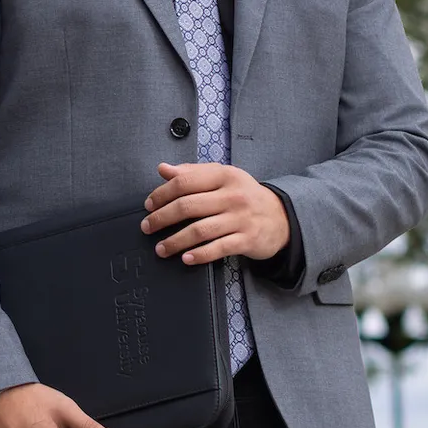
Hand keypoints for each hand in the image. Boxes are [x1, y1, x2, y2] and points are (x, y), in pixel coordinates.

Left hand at [141, 163, 289, 263]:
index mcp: (224, 175)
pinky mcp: (247, 239)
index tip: (148, 205)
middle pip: (188, 206)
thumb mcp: (222, 177)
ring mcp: (240, 218)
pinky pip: (218, 248)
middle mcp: (232, 195)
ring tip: (160, 249)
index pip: (185, 181)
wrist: (281, 217)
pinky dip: (199, 255)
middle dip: (162, 218)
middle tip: (147, 228)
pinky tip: (186, 258)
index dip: (162, 193)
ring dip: (175, 241)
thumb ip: (192, 173)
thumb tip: (162, 169)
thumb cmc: (244, 195)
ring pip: (200, 230)